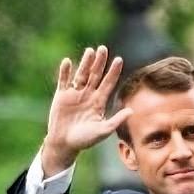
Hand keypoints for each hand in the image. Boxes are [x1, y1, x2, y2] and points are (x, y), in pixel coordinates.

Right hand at [42, 45, 133, 173]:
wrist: (64, 144)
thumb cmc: (84, 140)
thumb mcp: (102, 131)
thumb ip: (116, 121)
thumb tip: (132, 111)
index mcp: (99, 102)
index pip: (108, 83)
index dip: (113, 72)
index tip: (119, 60)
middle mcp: (88, 95)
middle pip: (95, 75)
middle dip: (100, 63)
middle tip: (103, 49)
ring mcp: (74, 94)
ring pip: (81, 74)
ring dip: (85, 63)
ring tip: (90, 51)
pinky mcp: (61, 95)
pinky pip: (64, 80)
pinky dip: (65, 71)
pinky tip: (67, 61)